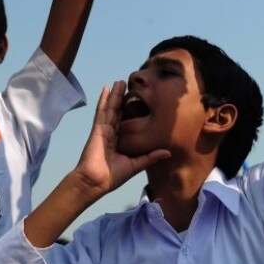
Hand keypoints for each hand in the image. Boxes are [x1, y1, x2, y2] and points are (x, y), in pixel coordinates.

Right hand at [73, 81, 169, 198]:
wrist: (95, 182)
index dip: (132, 111)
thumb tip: (168, 152)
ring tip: (120, 81)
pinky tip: (106, 88)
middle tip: (130, 85)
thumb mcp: (135, 165)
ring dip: (115, 94)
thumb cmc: (113, 176)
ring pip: (111, 108)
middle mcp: (112, 133)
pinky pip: (101, 110)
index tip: (140, 100)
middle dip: (123, 98)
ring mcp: (104, 129)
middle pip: (119, 111)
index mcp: (120, 141)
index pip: (127, 122)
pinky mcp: (98, 128)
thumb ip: (150, 157)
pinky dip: (104, 99)